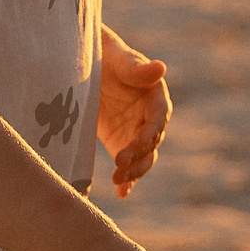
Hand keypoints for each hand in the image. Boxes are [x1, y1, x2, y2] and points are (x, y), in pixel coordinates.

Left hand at [98, 26, 171, 198]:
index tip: (138, 142)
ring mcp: (136, 134)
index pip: (159, 119)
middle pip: (151, 143)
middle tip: (119, 165)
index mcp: (156, 98)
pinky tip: (122, 193)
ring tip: (118, 180)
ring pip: (142, 159)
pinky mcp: (121, 143)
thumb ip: (138, 69)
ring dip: (133, 171)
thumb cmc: (108, 57)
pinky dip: (127, 180)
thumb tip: (161, 67)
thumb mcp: (120, 60)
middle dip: (138, 156)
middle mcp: (150, 119)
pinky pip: (128, 165)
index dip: (150, 132)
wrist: (88, 65)